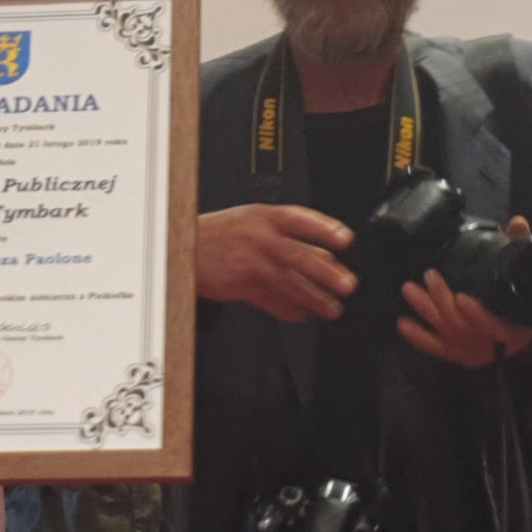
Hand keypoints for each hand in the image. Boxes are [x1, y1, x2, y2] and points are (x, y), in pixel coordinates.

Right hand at [196, 204, 356, 321]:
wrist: (183, 247)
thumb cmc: (220, 235)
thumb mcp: (252, 221)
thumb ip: (287, 236)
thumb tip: (325, 256)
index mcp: (263, 216)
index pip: (299, 219)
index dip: (324, 228)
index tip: (345, 240)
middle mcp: (257, 237)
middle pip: (298, 254)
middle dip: (325, 272)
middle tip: (347, 284)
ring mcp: (248, 261)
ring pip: (287, 281)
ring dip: (313, 298)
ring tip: (332, 309)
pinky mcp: (239, 284)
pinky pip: (269, 300)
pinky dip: (288, 310)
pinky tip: (302, 315)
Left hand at [398, 218, 531, 366]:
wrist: (526, 332)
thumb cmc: (527, 299)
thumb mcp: (530, 274)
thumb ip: (523, 248)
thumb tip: (518, 221)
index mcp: (512, 326)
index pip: (494, 325)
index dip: (477, 314)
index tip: (461, 297)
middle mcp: (489, 341)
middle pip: (461, 325)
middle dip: (442, 300)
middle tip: (429, 274)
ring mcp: (471, 349)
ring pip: (445, 331)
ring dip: (426, 310)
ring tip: (409, 289)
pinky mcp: (458, 353)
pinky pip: (435, 347)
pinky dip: (418, 337)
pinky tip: (402, 323)